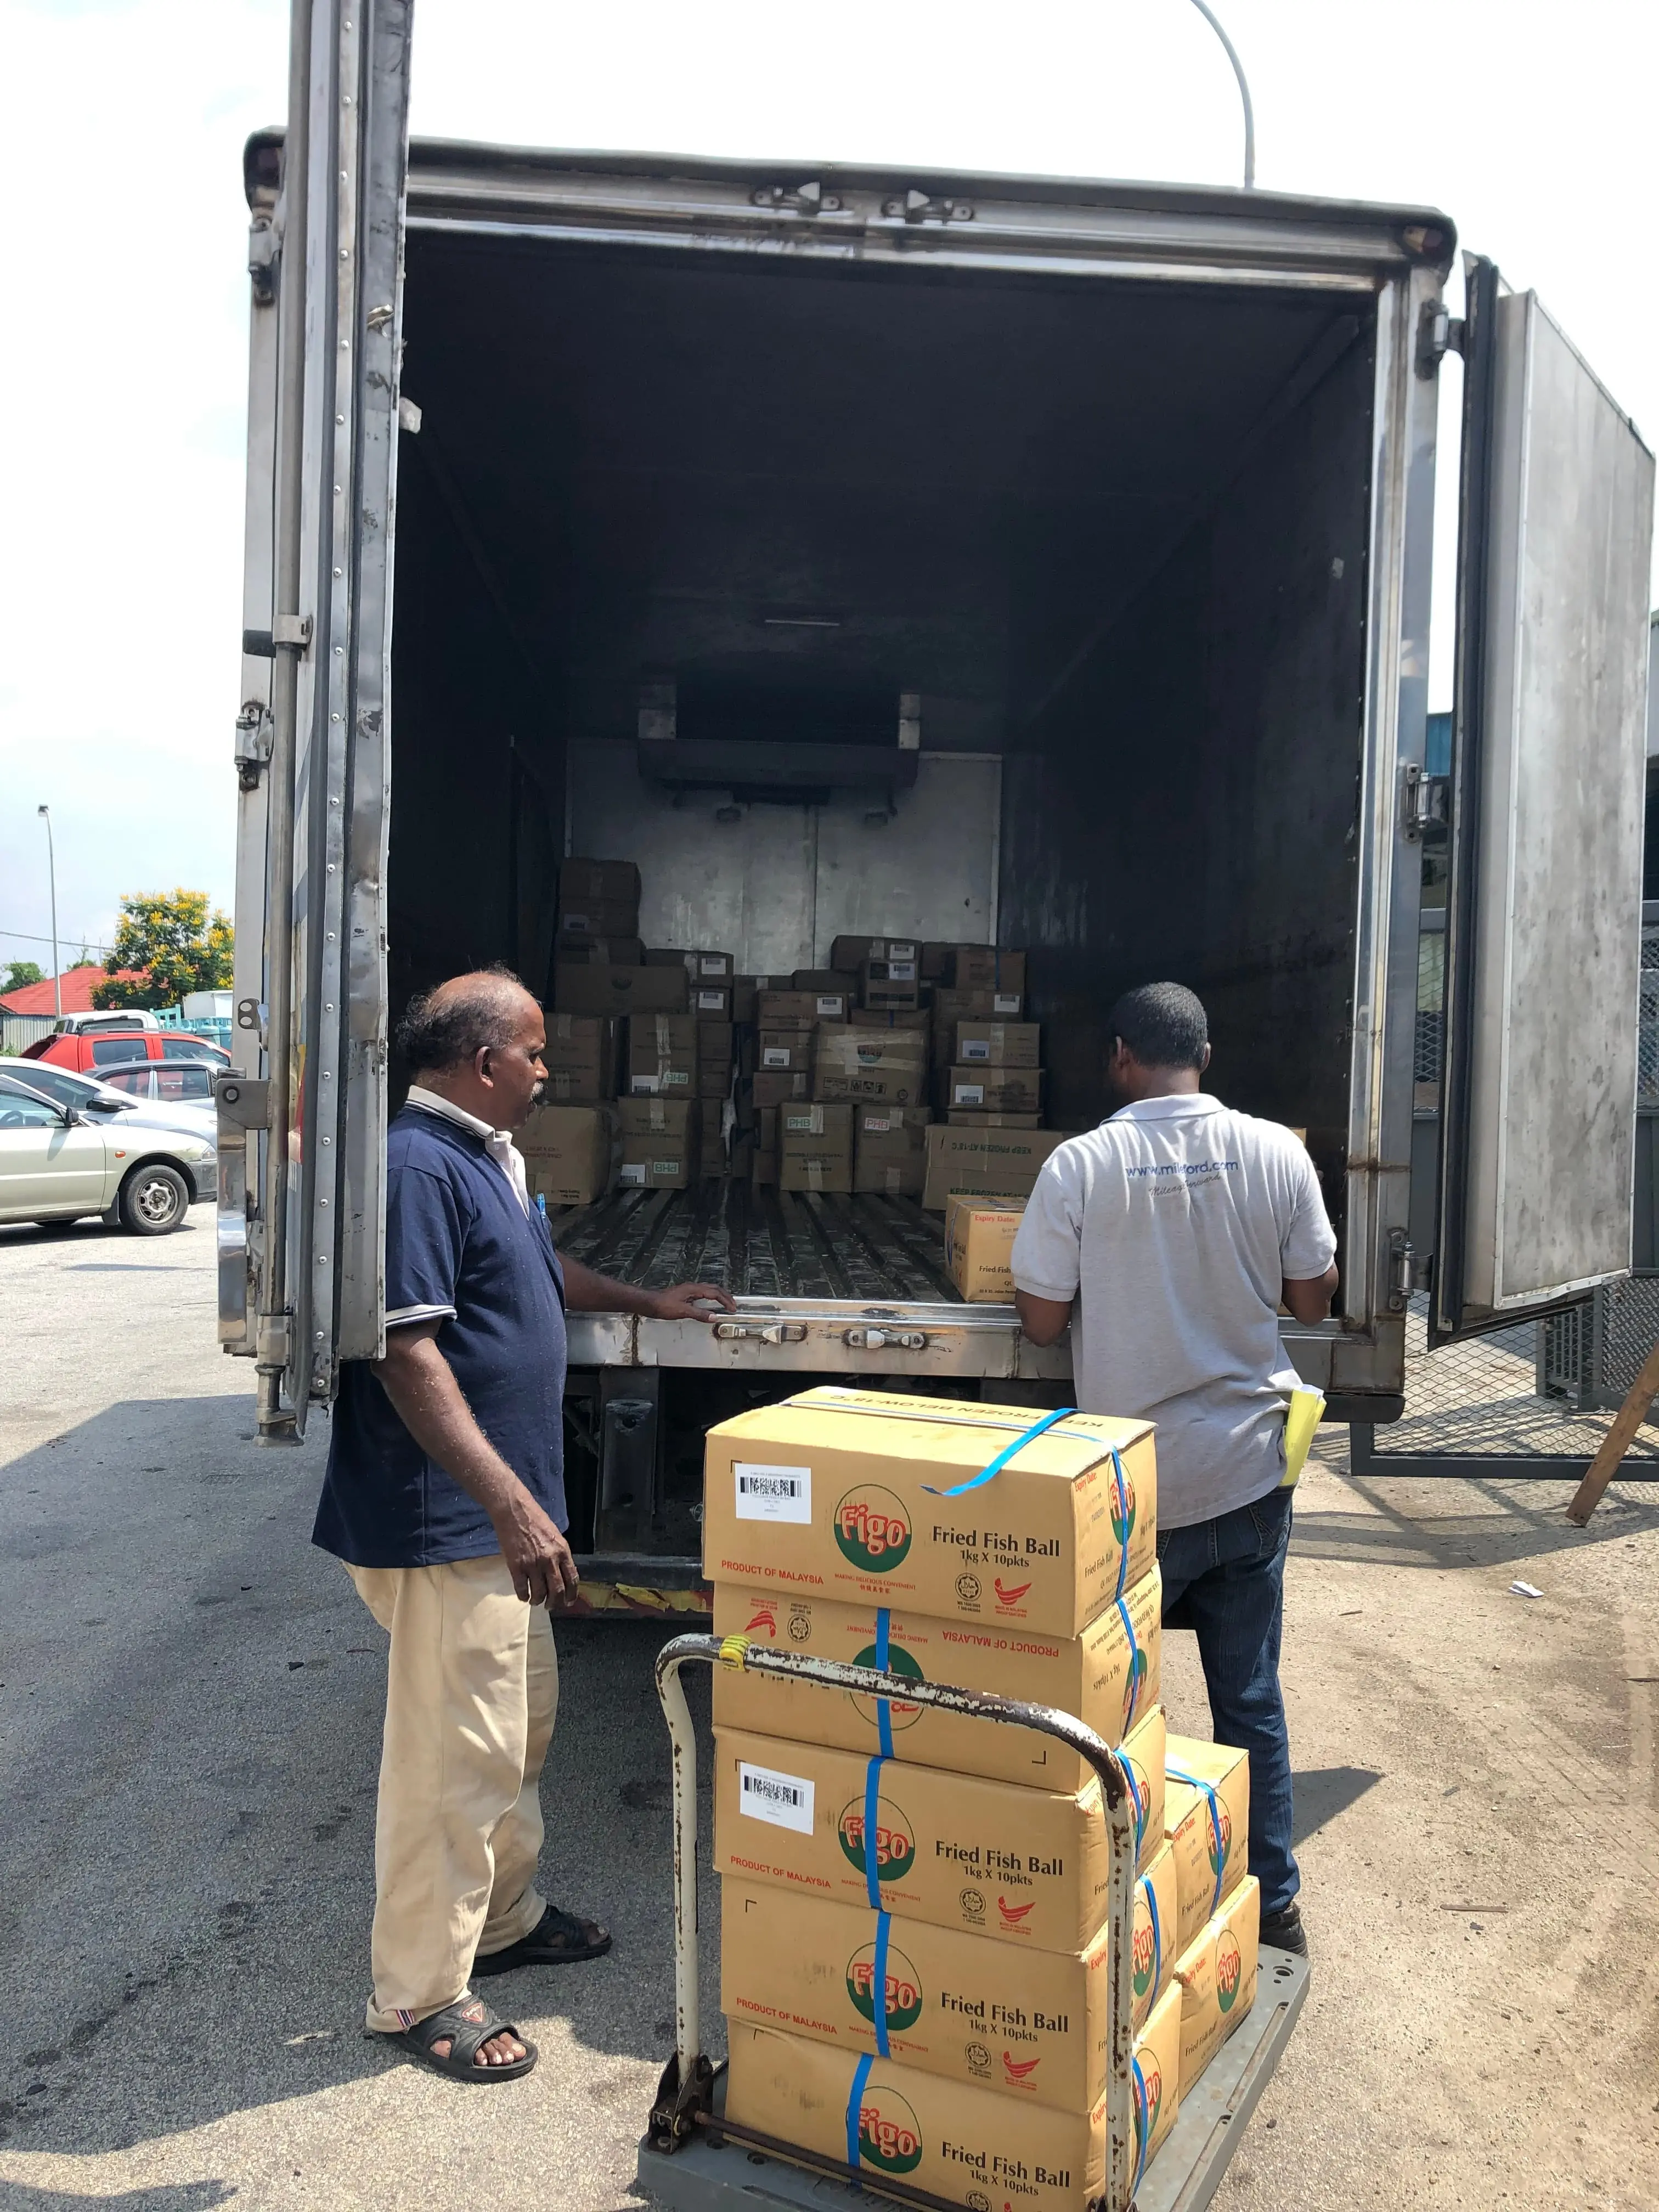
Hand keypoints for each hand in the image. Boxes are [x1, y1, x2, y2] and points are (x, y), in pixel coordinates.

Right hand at [493, 1487, 579, 1607]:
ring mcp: (533, 1564)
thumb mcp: (555, 1535)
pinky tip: (523, 1596)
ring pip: (539, 1593)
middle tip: (550, 1606)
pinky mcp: (516, 1566)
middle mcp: (550, 1560)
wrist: (514, 1511)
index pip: (572, 1579)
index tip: (568, 1602)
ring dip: (538, 1601)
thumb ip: (559, 1554)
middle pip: (557, 1590)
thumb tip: (561, 1572)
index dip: (571, 1594)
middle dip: (555, 1603)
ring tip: (536, 1601)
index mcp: (562, 1551)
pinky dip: (523, 1596)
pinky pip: (522, 1589)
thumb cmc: (535, 1519)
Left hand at [645, 1280, 737, 1322]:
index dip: (725, 1301)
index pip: (715, 1293)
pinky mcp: (684, 1294)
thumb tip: (714, 1316)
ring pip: (708, 1290)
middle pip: (714, 1288)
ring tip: (725, 1303)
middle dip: (725, 1296)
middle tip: (733, 1305)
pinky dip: (710, 1298)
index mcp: (693, 1289)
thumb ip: (699, 1314)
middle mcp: (692, 1287)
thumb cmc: (663, 1305)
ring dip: (718, 1296)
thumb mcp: (682, 1311)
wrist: (648, 1303)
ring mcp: (688, 1290)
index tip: (732, 1308)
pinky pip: (702, 1294)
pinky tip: (709, 1305)